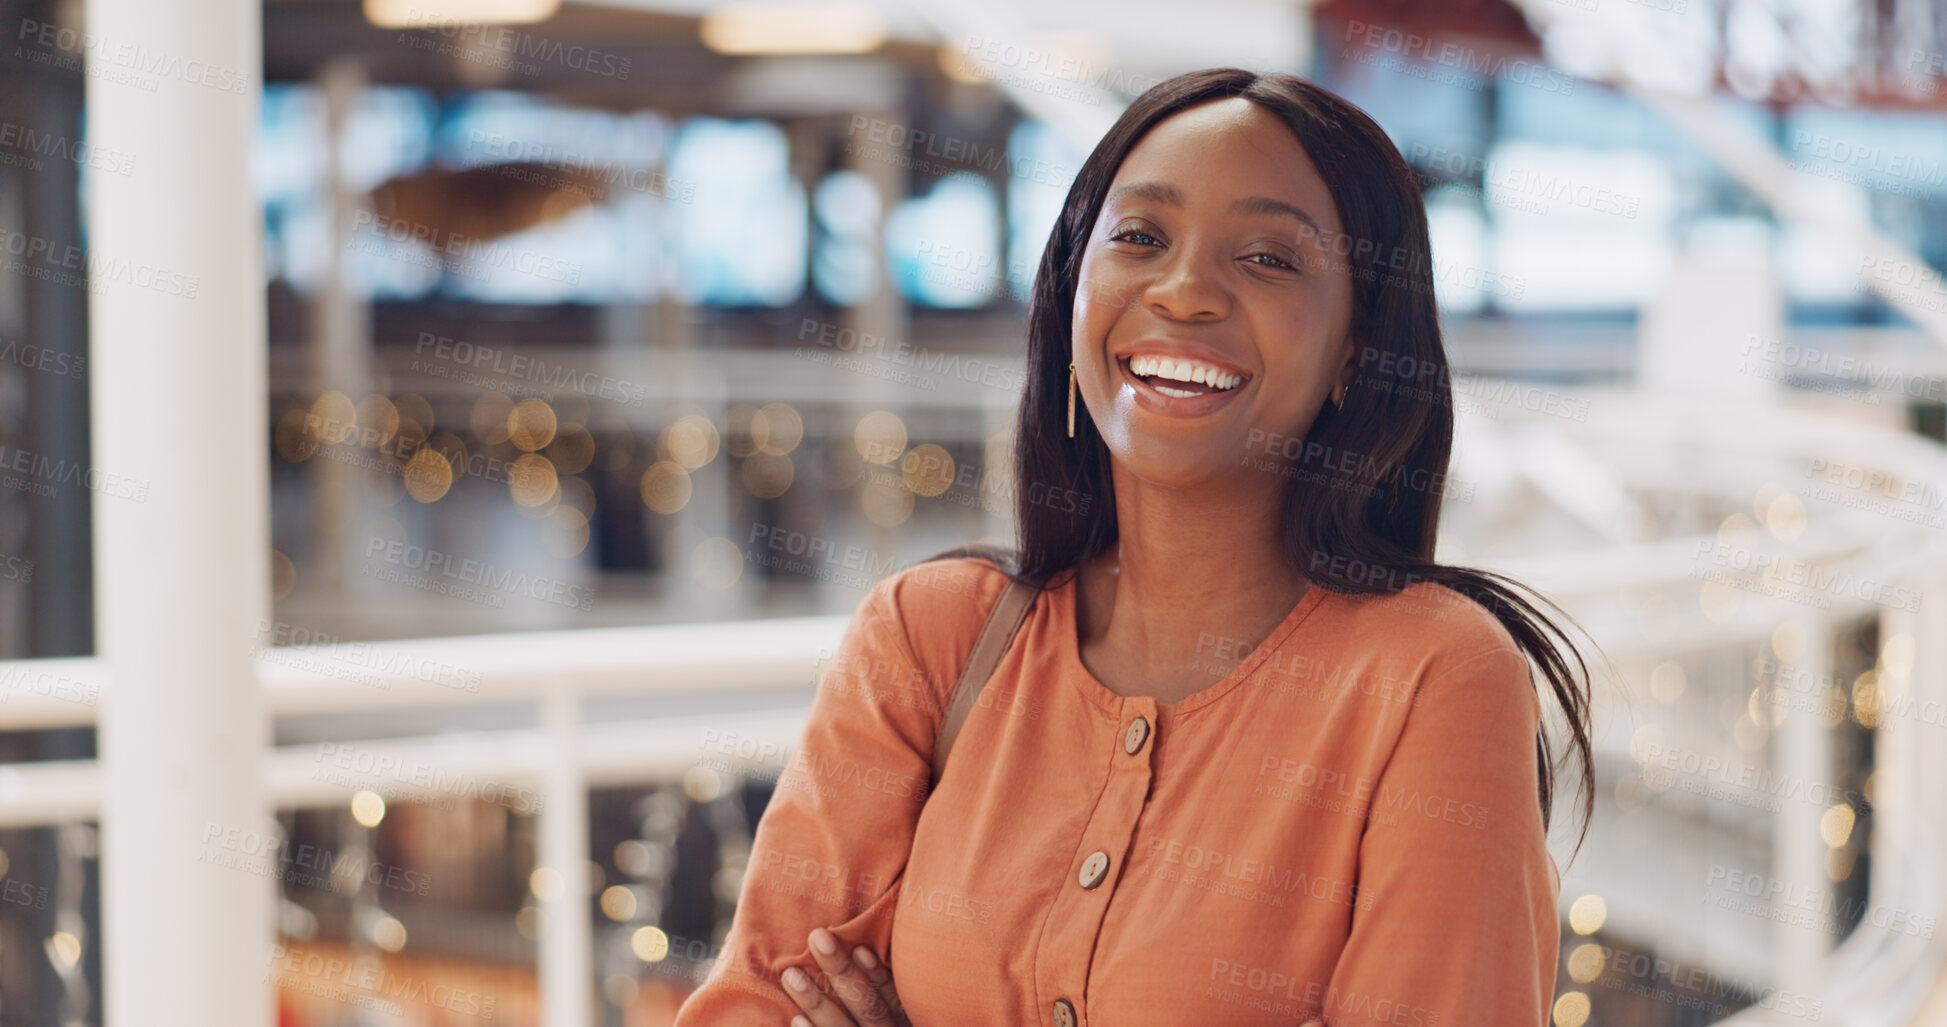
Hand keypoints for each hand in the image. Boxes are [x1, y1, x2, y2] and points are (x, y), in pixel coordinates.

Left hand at [781, 927, 908, 1026]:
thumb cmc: (891, 1022)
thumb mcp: (909, 1015)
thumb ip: (893, 993)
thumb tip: (864, 948)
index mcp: (910, 1024)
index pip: (896, 998)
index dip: (877, 974)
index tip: (858, 947)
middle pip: (869, 1010)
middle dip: (842, 973)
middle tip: (817, 938)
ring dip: (817, 1004)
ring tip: (791, 975)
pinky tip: (795, 1021)